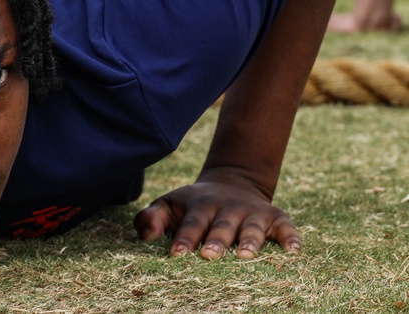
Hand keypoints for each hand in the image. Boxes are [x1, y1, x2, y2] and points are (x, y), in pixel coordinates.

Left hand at [134, 174, 299, 259]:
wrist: (231, 183)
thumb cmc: (193, 206)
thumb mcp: (169, 205)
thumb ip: (151, 218)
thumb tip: (146, 235)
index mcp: (200, 205)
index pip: (191, 222)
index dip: (184, 238)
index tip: (176, 254)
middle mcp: (227, 207)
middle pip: (221, 225)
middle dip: (216, 240)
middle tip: (209, 256)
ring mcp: (252, 212)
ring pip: (251, 226)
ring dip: (249, 240)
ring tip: (246, 256)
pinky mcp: (274, 217)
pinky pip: (284, 227)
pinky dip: (289, 237)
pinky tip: (293, 251)